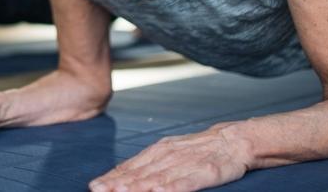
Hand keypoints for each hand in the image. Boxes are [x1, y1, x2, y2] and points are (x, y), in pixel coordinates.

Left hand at [89, 123, 251, 191]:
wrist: (233, 140)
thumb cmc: (197, 150)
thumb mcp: (168, 152)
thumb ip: (146, 165)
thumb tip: (118, 177)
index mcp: (158, 151)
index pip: (130, 166)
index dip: (112, 177)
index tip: (95, 186)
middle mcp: (169, 155)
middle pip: (140, 173)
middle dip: (118, 184)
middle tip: (101, 191)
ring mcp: (187, 163)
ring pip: (158, 178)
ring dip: (139, 187)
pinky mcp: (206, 171)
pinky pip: (188, 181)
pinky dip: (174, 188)